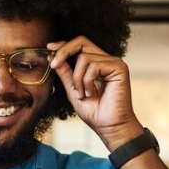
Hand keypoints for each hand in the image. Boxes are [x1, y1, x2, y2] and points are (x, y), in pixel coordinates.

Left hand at [48, 36, 142, 150]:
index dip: (63, 45)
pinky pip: (94, 65)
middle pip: (81, 42)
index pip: (78, 46)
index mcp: (95, 64)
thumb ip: (65, 72)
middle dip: (64, 51)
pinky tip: (91, 93)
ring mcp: (113, 62)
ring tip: (82, 94)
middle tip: (53, 64)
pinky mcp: (119, 67)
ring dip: (77, 78)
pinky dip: (87, 81)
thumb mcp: (72, 89)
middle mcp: (105, 60)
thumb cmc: (94, 111)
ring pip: (84, 57)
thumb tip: (52, 56)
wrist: (108, 126)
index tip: (49, 48)